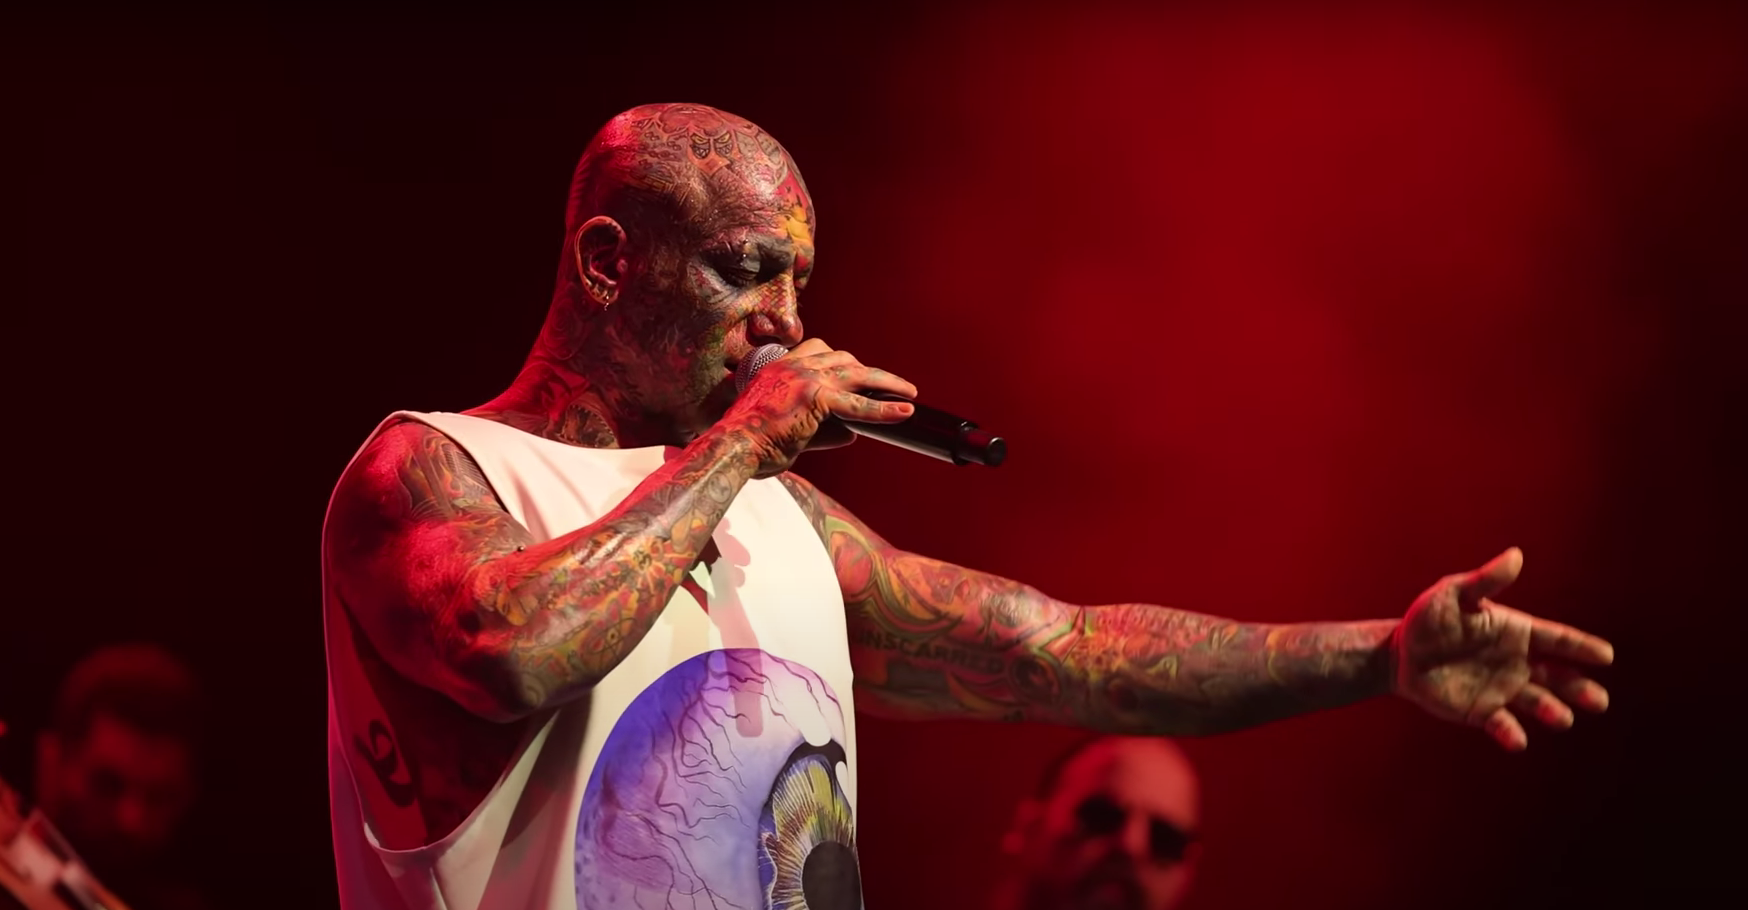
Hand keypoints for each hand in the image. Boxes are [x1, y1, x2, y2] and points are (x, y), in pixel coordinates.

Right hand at [724, 338, 918, 476]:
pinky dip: (885, 408)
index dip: (843, 361)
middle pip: (844, 358)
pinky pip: (859, 405)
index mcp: (780, 366)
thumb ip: (822, 428)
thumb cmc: (751, 443)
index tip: (859, 372)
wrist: (732, 448)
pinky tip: (905, 411)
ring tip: (909, 392)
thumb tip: (854, 434)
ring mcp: (806, 378)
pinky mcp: (816, 399)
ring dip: (887, 382)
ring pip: (858, 375)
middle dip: (871, 371)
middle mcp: (794, 365)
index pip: (819, 349)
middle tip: (893, 384)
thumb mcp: (788, 429)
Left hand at [1393, 548, 1613, 750]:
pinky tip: (1518, 741)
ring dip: (1552, 711)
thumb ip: (1485, 581)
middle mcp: (1517, 662)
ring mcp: (1502, 688)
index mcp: (1517, 632)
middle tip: (1599, 701)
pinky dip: (1511, 733)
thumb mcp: (1453, 594)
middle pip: (1559, 676)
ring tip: (1563, 718)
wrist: (1399, 654)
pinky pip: (1501, 724)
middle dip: (1580, 688)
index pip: (1557, 639)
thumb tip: (1516, 555)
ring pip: (1537, 702)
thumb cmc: (1428, 618)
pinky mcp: (1481, 711)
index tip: (1607, 656)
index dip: (1581, 647)